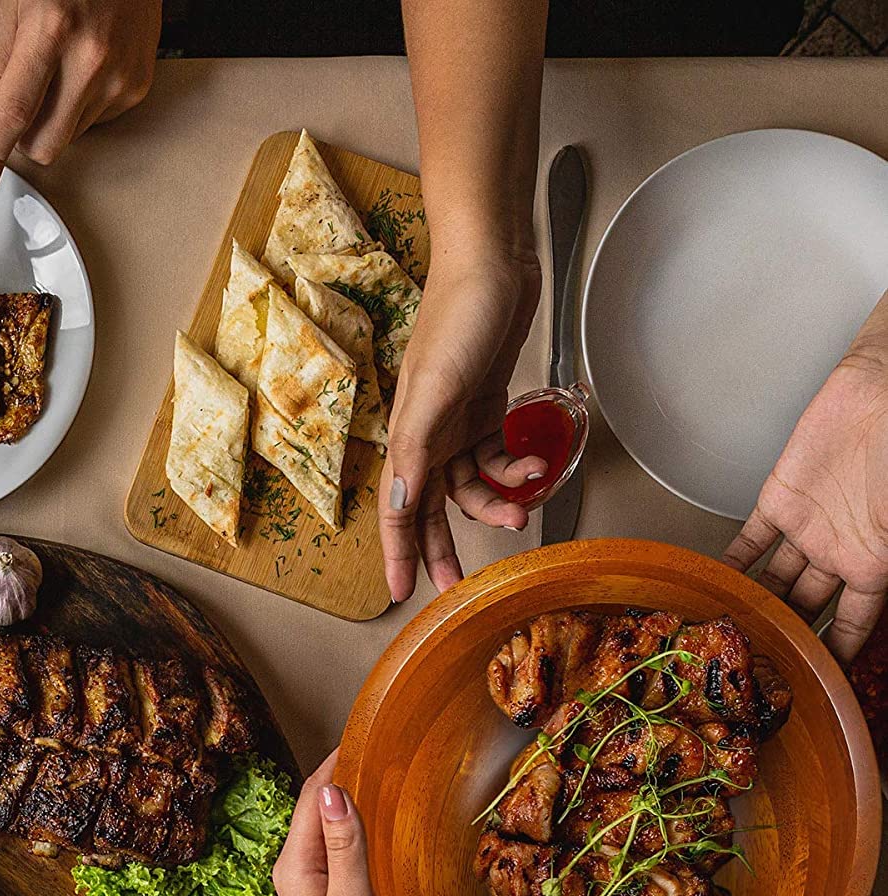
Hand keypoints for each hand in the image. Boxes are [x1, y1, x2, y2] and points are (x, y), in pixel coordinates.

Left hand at [0, 0, 160, 205]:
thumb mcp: (9, 7)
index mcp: (51, 29)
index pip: (14, 112)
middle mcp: (90, 58)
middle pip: (44, 144)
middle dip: (24, 137)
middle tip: (22, 100)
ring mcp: (119, 77)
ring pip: (69, 137)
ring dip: (55, 116)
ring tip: (62, 66)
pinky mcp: (136, 88)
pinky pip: (95, 122)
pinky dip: (81, 105)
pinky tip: (86, 67)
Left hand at [271, 753, 396, 895]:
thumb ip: (345, 845)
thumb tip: (332, 788)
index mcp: (294, 868)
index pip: (308, 798)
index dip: (332, 763)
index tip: (360, 732)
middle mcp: (297, 874)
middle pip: (314, 810)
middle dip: (339, 776)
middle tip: (376, 744)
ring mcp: (313, 890)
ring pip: (328, 831)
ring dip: (348, 802)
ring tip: (379, 773)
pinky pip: (341, 853)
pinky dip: (357, 831)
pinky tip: (377, 828)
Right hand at [381, 245, 541, 603]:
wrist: (493, 263)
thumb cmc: (459, 319)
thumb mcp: (436, 390)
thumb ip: (417, 452)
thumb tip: (399, 508)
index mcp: (408, 437)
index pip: (397, 511)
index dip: (397, 554)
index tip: (400, 594)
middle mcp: (428, 437)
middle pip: (430, 509)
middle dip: (445, 548)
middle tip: (460, 586)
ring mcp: (457, 422)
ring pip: (471, 485)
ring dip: (498, 500)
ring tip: (525, 503)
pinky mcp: (485, 407)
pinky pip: (496, 455)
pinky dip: (515, 466)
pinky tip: (535, 462)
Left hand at [722, 332, 887, 662]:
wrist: (887, 386)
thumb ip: (887, 558)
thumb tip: (877, 598)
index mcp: (880, 562)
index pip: (857, 624)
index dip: (838, 654)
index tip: (817, 685)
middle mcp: (841, 551)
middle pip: (807, 606)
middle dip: (784, 635)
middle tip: (752, 667)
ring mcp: (809, 527)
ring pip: (774, 579)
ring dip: (752, 606)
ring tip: (724, 638)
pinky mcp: (780, 499)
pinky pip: (749, 542)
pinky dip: (729, 565)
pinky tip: (710, 588)